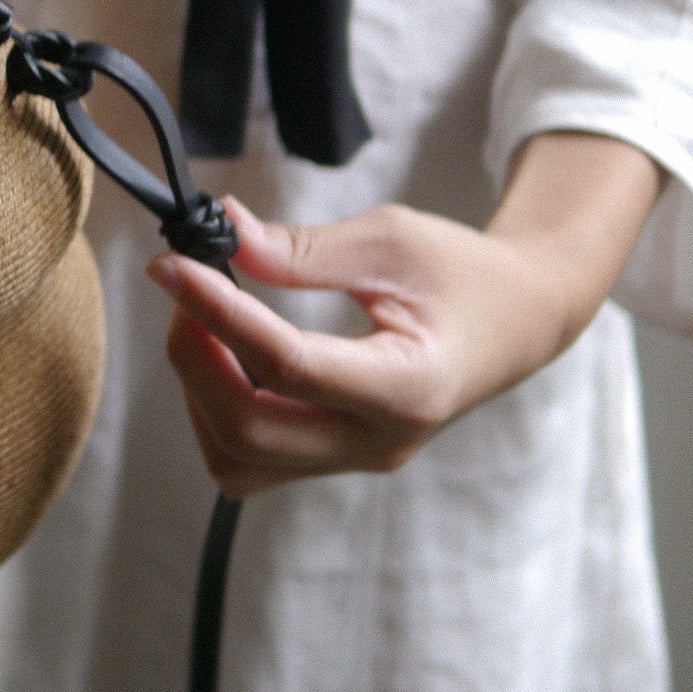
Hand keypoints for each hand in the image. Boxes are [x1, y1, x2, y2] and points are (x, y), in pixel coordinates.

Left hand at [148, 132, 661, 495]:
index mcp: (408, 387)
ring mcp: (357, 459)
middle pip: (248, 430)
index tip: (171, 265)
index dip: (216, 313)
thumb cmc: (464, 273)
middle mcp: (380, 442)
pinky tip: (228, 352)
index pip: (286, 365)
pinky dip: (217, 410)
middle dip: (194, 357)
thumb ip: (302, 248)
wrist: (521, 317)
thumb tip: (222, 231)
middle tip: (186, 287)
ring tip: (207, 320)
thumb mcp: (391, 240)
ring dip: (199, 392)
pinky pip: (251, 459)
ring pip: (238, 460)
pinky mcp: (337, 457)